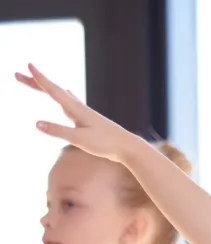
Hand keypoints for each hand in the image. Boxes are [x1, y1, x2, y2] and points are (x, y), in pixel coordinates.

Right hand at [15, 64, 134, 161]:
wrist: (127, 147)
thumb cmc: (105, 144)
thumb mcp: (79, 139)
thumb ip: (58, 131)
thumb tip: (36, 123)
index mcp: (76, 109)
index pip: (53, 90)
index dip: (39, 79)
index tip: (28, 65)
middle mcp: (79, 107)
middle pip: (53, 91)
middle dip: (36, 83)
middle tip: (18, 74)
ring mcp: (84, 113)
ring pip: (61, 95)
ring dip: (47, 88)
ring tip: (37, 81)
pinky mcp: (89, 120)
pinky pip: (70, 104)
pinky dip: (62, 97)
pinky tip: (66, 97)